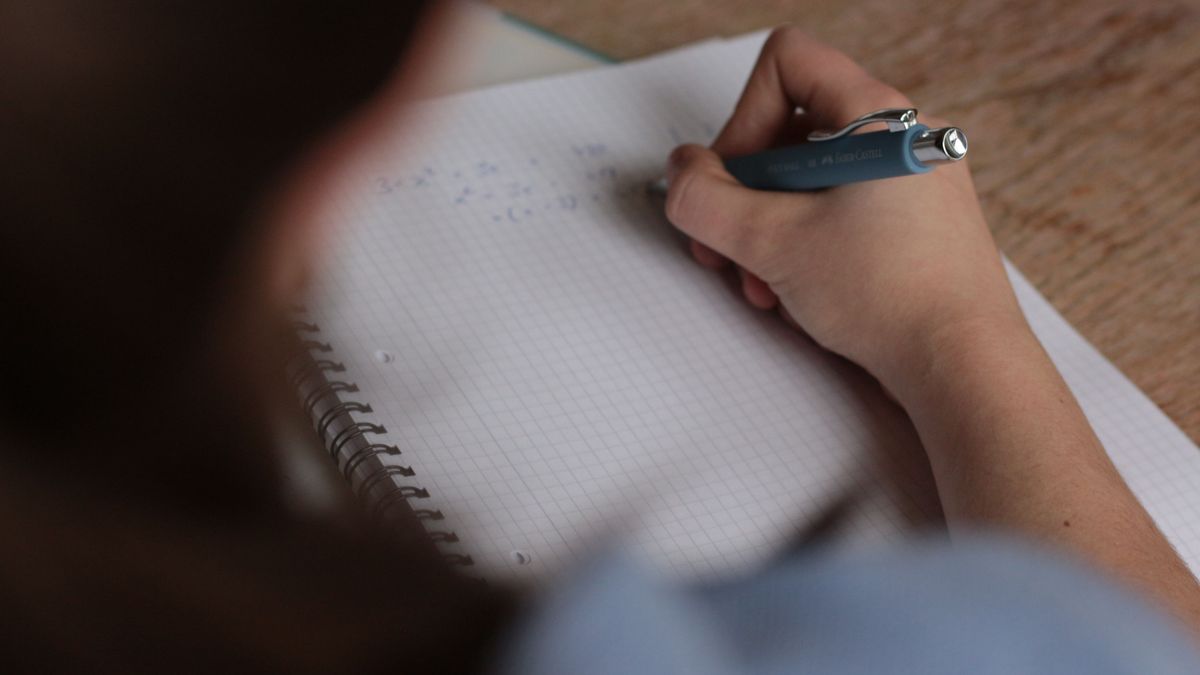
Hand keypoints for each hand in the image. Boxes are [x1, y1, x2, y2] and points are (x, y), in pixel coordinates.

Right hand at [664, 27, 1028, 399]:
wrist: (963, 366)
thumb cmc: (895, 298)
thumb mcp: (773, 243)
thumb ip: (705, 200)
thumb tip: (682, 174)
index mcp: (878, 118)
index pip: (787, 64)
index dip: (742, 116)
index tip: (735, 179)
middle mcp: (901, 138)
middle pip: (791, 129)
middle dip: (745, 192)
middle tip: (727, 243)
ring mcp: (910, 181)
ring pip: (811, 180)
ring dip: (768, 230)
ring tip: (763, 283)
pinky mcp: (912, 223)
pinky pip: (839, 212)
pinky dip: (804, 245)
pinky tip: (795, 295)